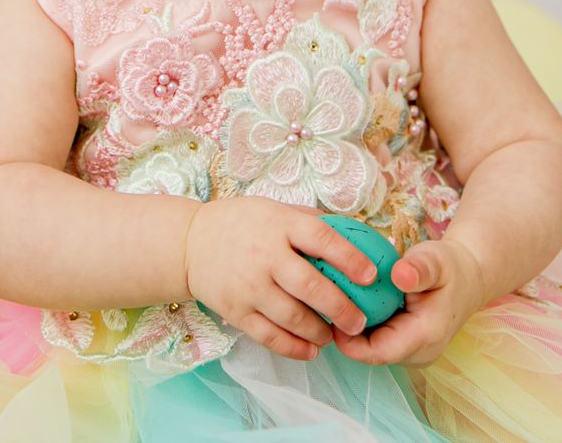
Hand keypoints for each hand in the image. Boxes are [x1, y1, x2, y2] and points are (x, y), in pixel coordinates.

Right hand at [184, 197, 377, 360]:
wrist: (190, 243)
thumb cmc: (242, 223)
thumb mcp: (275, 210)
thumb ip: (311, 222)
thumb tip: (357, 235)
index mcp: (279, 225)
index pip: (321, 240)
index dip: (350, 258)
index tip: (371, 275)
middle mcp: (265, 255)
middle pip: (310, 286)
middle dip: (340, 308)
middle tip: (359, 322)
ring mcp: (248, 286)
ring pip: (291, 316)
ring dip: (319, 331)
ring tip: (334, 336)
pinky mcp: (235, 310)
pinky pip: (268, 336)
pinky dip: (293, 347)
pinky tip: (310, 350)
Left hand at [332, 237, 483, 366]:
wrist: (468, 279)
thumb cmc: (450, 268)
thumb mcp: (436, 259)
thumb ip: (419, 268)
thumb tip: (400, 275)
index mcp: (426, 336)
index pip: (377, 352)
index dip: (347, 339)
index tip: (330, 309)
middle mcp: (420, 353)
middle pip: (370, 352)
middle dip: (347, 331)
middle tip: (329, 299)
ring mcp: (414, 354)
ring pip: (372, 349)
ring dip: (355, 328)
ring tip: (338, 299)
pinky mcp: (407, 348)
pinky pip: (378, 342)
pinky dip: (365, 325)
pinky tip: (354, 302)